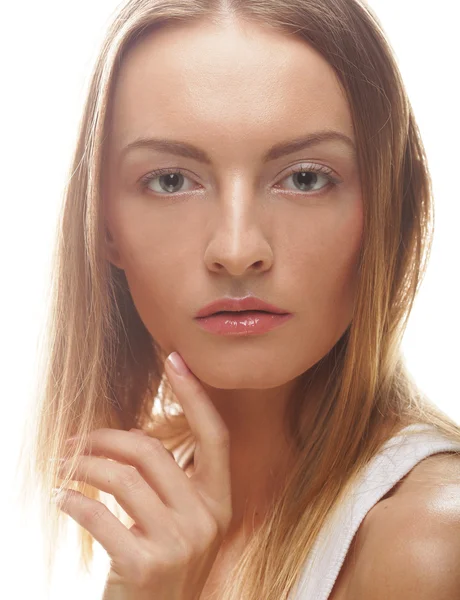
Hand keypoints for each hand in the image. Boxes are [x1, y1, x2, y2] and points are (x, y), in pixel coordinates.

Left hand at [53, 352, 231, 599]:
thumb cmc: (163, 566)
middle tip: (74, 441)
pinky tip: (61, 498)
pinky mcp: (146, 566)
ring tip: (62, 465)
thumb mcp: (182, 524)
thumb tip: (130, 439)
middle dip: (105, 438)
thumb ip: (172, 484)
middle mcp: (207, 519)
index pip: (215, 436)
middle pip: (152, 451)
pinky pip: (100, 515)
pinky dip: (73, 501)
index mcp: (220, 502)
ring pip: (122, 478)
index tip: (176, 360)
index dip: (196, 395)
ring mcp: (179, 543)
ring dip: (83, 465)